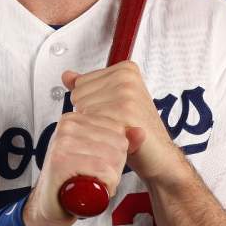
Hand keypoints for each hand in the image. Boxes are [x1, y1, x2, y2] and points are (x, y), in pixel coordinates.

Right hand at [24, 110, 128, 225]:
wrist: (49, 205)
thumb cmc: (73, 179)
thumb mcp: (98, 156)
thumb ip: (119, 142)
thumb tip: (141, 132)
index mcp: (75, 119)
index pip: (118, 129)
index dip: (117, 154)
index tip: (100, 164)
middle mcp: (67, 126)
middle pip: (118, 144)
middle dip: (115, 167)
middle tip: (97, 178)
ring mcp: (62, 142)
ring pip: (112, 158)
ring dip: (110, 179)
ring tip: (92, 184)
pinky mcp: (61, 161)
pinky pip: (102, 170)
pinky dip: (105, 185)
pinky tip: (91, 190)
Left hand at [61, 61, 181, 183]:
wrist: (159, 155)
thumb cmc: (135, 129)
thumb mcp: (111, 102)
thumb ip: (88, 86)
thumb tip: (67, 76)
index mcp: (125, 70)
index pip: (80, 82)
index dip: (90, 103)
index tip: (112, 110)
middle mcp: (127, 77)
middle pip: (78, 95)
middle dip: (91, 114)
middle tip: (114, 122)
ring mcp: (127, 93)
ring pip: (82, 109)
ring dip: (94, 125)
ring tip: (115, 129)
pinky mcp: (125, 111)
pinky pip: (91, 121)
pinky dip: (98, 134)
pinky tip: (116, 136)